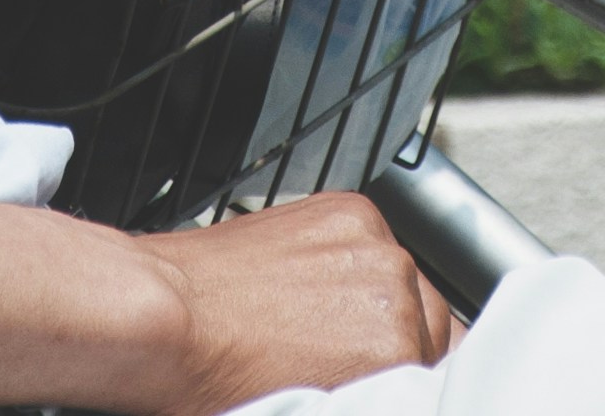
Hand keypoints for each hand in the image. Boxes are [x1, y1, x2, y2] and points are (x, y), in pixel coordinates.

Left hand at [137, 193, 462, 415]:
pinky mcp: (342, 209)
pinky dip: (351, 260)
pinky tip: (310, 285)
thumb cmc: (215, 379)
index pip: (440, 365)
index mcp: (395, 349)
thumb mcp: (308, 412)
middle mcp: (394, 289)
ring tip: (320, 321)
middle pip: (430, 322)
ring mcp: (368, 242)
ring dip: (376, 299)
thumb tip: (380, 385)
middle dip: (397, 344)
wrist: (164, 319)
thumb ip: (363, 393)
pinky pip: (372, 241)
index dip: (407, 380)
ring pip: (403, 280)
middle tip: (347, 361)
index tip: (389, 382)